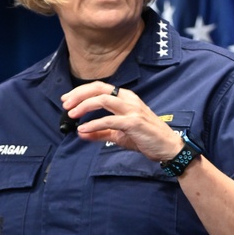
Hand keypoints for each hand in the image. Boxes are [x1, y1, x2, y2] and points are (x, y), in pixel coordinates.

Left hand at [60, 83, 180, 164]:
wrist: (167, 147)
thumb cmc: (145, 138)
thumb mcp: (119, 134)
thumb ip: (100, 133)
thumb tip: (80, 133)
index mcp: (125, 98)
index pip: (99, 88)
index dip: (81, 91)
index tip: (67, 100)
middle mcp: (128, 99)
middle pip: (99, 89)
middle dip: (79, 94)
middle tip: (65, 104)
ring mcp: (132, 109)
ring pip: (103, 99)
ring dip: (84, 106)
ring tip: (72, 115)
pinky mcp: (134, 122)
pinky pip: (109, 120)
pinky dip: (94, 124)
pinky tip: (84, 130)